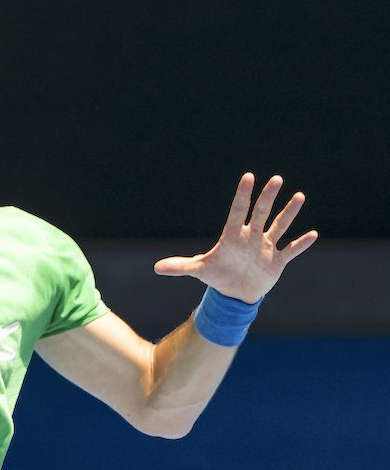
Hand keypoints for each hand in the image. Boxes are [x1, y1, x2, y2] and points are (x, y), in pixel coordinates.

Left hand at [154, 173, 317, 303]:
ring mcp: (266, 247)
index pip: (237, 211)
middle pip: (260, 213)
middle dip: (268, 197)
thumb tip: (156, 268)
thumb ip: (180, 266)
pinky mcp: (277, 261)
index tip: (248, 176)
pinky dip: (301, 244)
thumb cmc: (217, 275)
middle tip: (276, 179)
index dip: (242, 195)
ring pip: (279, 226)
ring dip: (289, 213)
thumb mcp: (199, 270)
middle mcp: (251, 237)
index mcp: (232, 236)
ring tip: (299, 196)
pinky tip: (313, 234)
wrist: (235, 293)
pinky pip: (291, 250)